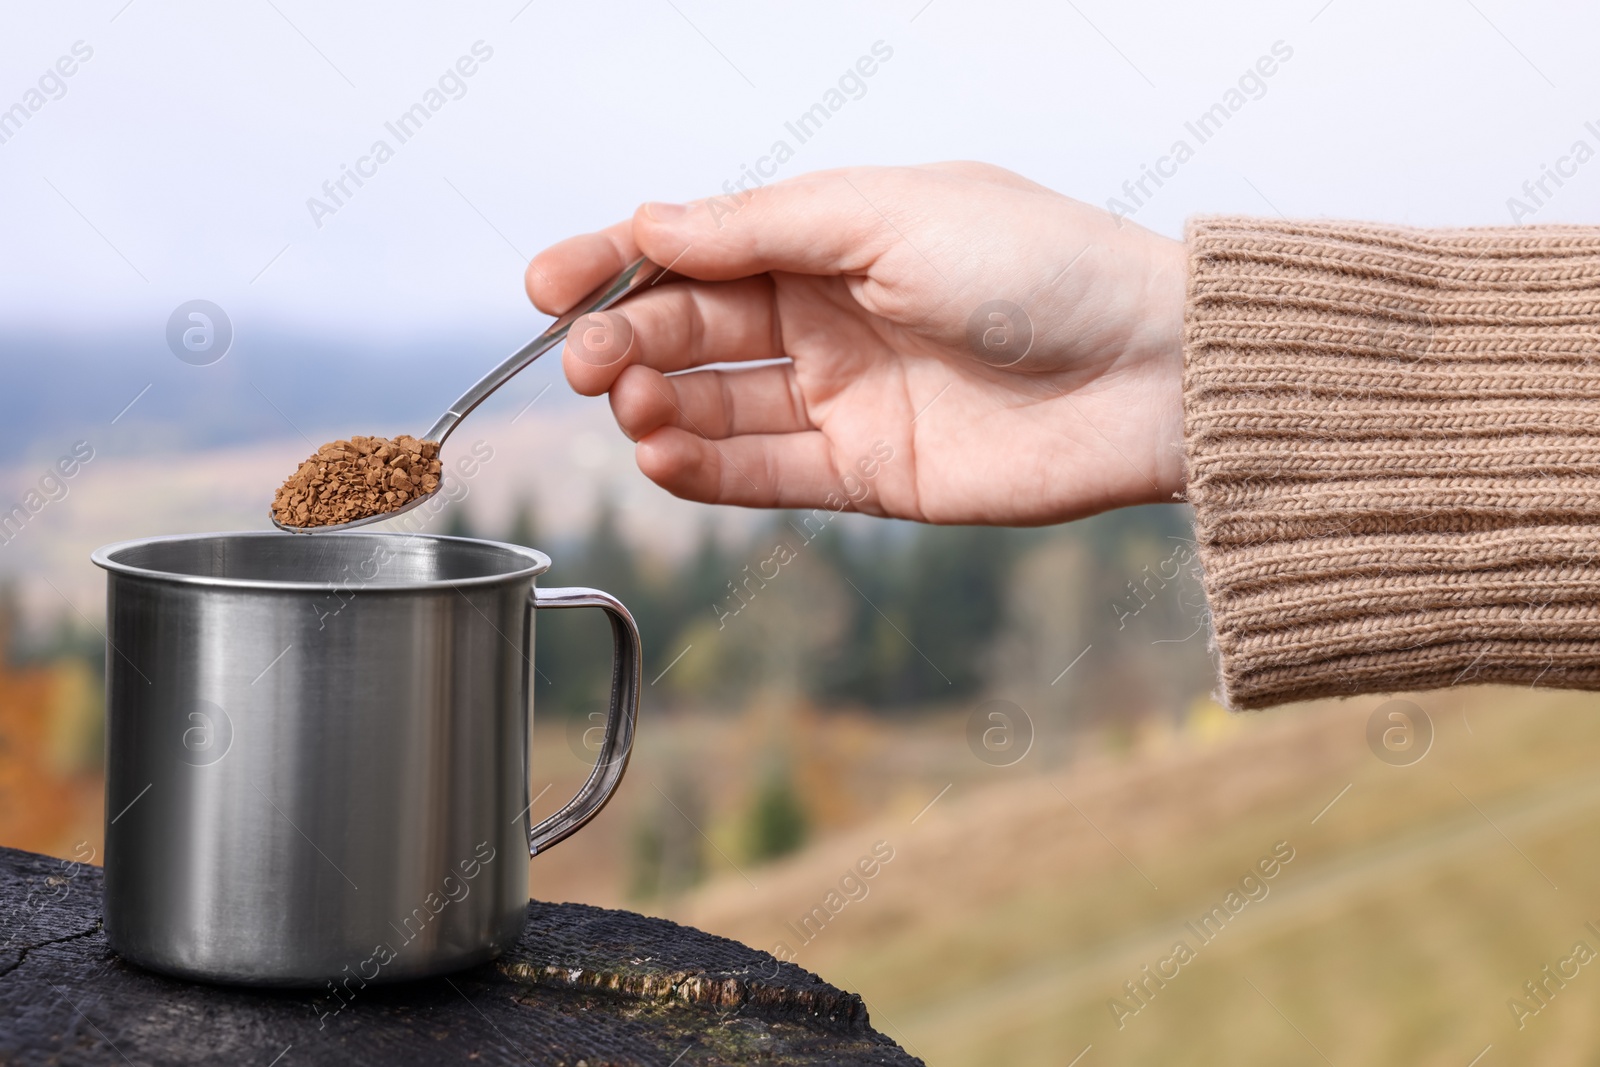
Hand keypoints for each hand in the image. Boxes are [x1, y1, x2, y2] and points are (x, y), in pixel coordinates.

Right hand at [525, 162, 1186, 525]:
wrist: (1150, 372)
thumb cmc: (1039, 267)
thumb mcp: (888, 215)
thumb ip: (762, 228)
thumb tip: (651, 223)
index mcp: (833, 236)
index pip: (697, 248)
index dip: (616, 264)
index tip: (547, 287)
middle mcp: (830, 315)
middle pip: (695, 328)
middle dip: (629, 340)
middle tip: (588, 363)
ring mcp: (847, 397)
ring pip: (721, 404)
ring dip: (661, 407)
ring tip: (633, 408)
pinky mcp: (870, 473)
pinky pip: (767, 474)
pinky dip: (706, 469)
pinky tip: (661, 458)